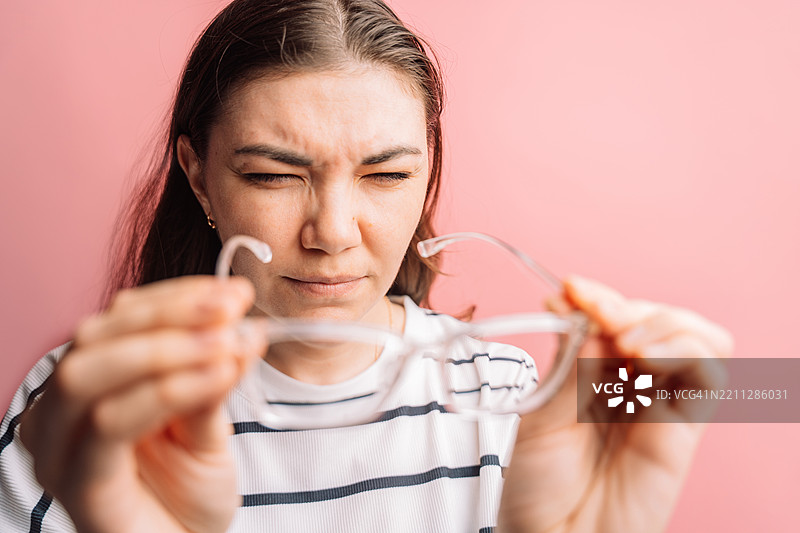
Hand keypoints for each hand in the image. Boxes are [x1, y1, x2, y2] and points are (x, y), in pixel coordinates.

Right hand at [20, 276, 265, 532]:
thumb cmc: (188, 489)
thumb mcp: (209, 421)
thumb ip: (216, 374)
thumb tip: (243, 324)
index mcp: (91, 382)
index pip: (123, 318)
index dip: (179, 297)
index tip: (233, 293)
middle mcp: (61, 410)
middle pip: (100, 336)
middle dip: (172, 315)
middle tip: (232, 310)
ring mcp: (60, 448)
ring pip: (93, 372)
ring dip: (170, 348)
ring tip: (229, 342)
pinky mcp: (76, 484)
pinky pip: (112, 423)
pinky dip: (169, 390)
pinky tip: (219, 375)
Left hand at [498, 275, 732, 532]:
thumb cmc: (537, 483)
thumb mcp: (540, 412)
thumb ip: (569, 364)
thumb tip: (576, 306)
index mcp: (596, 373)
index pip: (616, 317)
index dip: (600, 296)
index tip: (572, 288)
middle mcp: (634, 384)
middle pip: (660, 318)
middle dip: (628, 305)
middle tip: (598, 311)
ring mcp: (662, 404)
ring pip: (699, 336)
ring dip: (663, 323)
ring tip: (624, 341)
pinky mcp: (684, 430)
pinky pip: (709, 375)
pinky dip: (683, 352)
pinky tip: (643, 360)